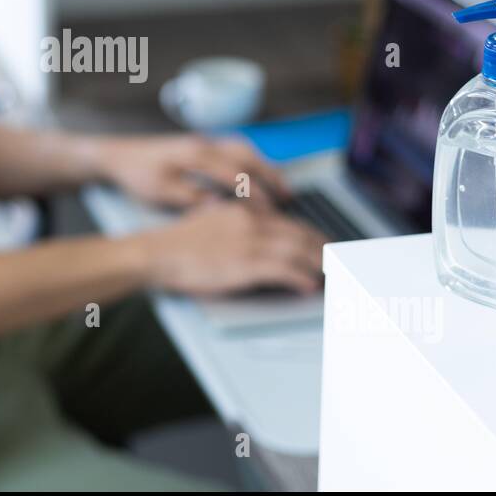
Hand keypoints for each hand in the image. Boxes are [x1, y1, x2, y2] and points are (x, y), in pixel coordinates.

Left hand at [93, 133, 290, 207]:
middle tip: (288, 196)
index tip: (270, 211)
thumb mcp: (160, 192)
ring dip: (264, 166)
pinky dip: (252, 160)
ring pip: (244, 149)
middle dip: (270, 175)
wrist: (118, 154)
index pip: (233, 173)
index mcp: (193, 156)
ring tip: (281, 187)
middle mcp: (203, 143)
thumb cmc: (137, 174)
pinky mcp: (202, 143)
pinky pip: (235, 148)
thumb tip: (220, 206)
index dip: (254, 192)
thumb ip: (191, 197)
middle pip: (247, 155)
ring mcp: (204, 140)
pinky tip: (259, 175)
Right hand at [137, 200, 325, 296]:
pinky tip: (310, 285)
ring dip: (319, 264)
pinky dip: (301, 278)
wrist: (157, 253)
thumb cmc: (178, 243)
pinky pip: (283, 271)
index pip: (289, 221)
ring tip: (332, 275)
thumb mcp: (211, 219)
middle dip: (323, 249)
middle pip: (300, 234)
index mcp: (244, 210)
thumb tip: (256, 228)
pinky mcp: (245, 265)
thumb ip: (236, 220)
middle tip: (338, 261)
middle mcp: (252, 222)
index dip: (312, 234)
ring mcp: (250, 244)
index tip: (324, 244)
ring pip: (298, 252)